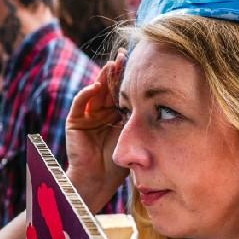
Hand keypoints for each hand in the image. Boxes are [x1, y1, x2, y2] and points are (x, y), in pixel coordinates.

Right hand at [66, 50, 128, 206]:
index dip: (129, 78)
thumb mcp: (134, 138)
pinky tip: (95, 87)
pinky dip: (86, 94)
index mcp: (116, 115)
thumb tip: (163, 104)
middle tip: (124, 56)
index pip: (122, 92)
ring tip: (111, 66)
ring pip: (95, 91)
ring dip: (102, 78)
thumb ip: (141, 121)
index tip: (139, 62)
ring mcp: (87, 116)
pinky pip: (79, 105)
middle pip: (109, 87)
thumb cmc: (119, 165)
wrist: (99, 182)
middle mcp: (101, 112)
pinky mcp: (75, 122)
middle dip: (116, 72)